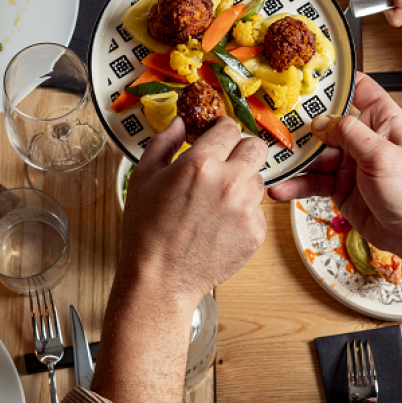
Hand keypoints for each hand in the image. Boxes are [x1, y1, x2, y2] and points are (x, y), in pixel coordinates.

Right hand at [121, 116, 266, 307]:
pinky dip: (243, 212)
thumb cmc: (147, 232)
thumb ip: (164, 142)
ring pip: (258, 179)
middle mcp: (229, 183)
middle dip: (241, 150)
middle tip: (226, 163)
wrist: (160, 279)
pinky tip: (220, 224)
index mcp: (200, 164)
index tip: (217, 137)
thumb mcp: (143, 178)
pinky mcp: (256, 232)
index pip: (229, 128)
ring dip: (243, 183)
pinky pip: (258, 210)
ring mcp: (246, 209)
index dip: (221, 130)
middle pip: (256, 147)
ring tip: (217, 200)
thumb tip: (180, 123)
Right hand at [267, 74, 401, 261]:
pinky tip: (281, 187)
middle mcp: (363, 138)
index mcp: (382, 120)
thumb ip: (348, 133)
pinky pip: (312, 181)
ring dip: (294, 159)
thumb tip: (320, 121)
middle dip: (300, 125)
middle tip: (274, 124)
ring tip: (272, 161)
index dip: (335, 81)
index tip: (307, 78)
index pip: (358, 88)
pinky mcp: (338, 186)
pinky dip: (296, 184)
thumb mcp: (381, 155)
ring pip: (314, 154)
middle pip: (325, 123)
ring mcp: (349, 162)